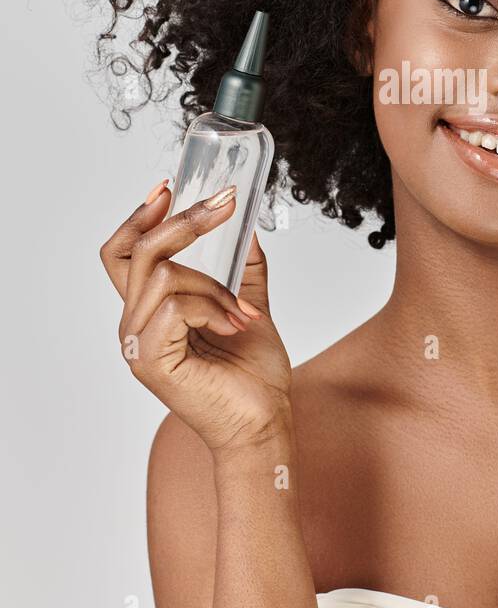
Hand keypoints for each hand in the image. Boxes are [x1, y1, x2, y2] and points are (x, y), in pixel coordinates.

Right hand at [100, 182, 293, 456]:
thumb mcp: (250, 304)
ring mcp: (139, 344)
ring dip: (214, 286)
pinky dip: (212, 307)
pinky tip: (234, 326)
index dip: (138, 217)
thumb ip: (243, 269)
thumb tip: (248, 226)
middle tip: (224, 205)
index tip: (167, 187)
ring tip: (241, 313)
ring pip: (165, 275)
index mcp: (150, 310)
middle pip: (140, 251)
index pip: (122, 253)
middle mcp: (135, 325)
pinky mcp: (152, 361)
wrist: (264, 421)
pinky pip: (175, 306)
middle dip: (185, 221)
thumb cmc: (253, 374)